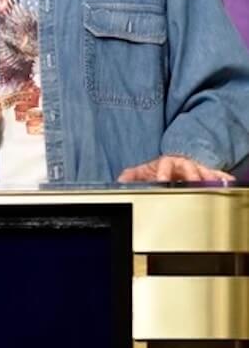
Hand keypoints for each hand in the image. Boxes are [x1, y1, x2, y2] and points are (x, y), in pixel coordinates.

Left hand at [117, 155, 234, 183]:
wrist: (174, 163)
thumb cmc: (158, 169)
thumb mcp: (143, 172)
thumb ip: (131, 176)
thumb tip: (119, 181)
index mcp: (166, 163)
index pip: (164, 164)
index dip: (163, 172)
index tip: (162, 181)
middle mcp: (182, 164)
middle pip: (188, 167)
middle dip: (190, 175)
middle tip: (193, 184)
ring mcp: (195, 169)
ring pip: (203, 171)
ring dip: (207, 177)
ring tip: (211, 184)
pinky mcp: (206, 174)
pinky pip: (216, 174)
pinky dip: (221, 177)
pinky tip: (227, 181)